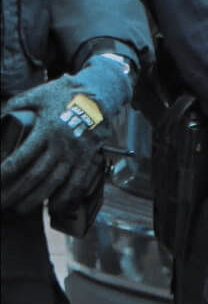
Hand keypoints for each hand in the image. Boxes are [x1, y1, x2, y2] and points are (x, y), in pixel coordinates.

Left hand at [0, 71, 119, 213]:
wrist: (102, 94)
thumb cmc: (67, 94)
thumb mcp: (40, 94)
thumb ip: (19, 103)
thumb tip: (2, 113)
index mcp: (46, 130)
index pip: (21, 158)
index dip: (5, 173)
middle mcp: (61, 145)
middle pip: (34, 176)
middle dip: (14, 192)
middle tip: (1, 203)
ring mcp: (76, 154)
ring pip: (53, 183)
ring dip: (35, 199)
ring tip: (19, 210)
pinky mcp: (88, 158)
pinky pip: (77, 182)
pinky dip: (66, 197)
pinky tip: (54, 208)